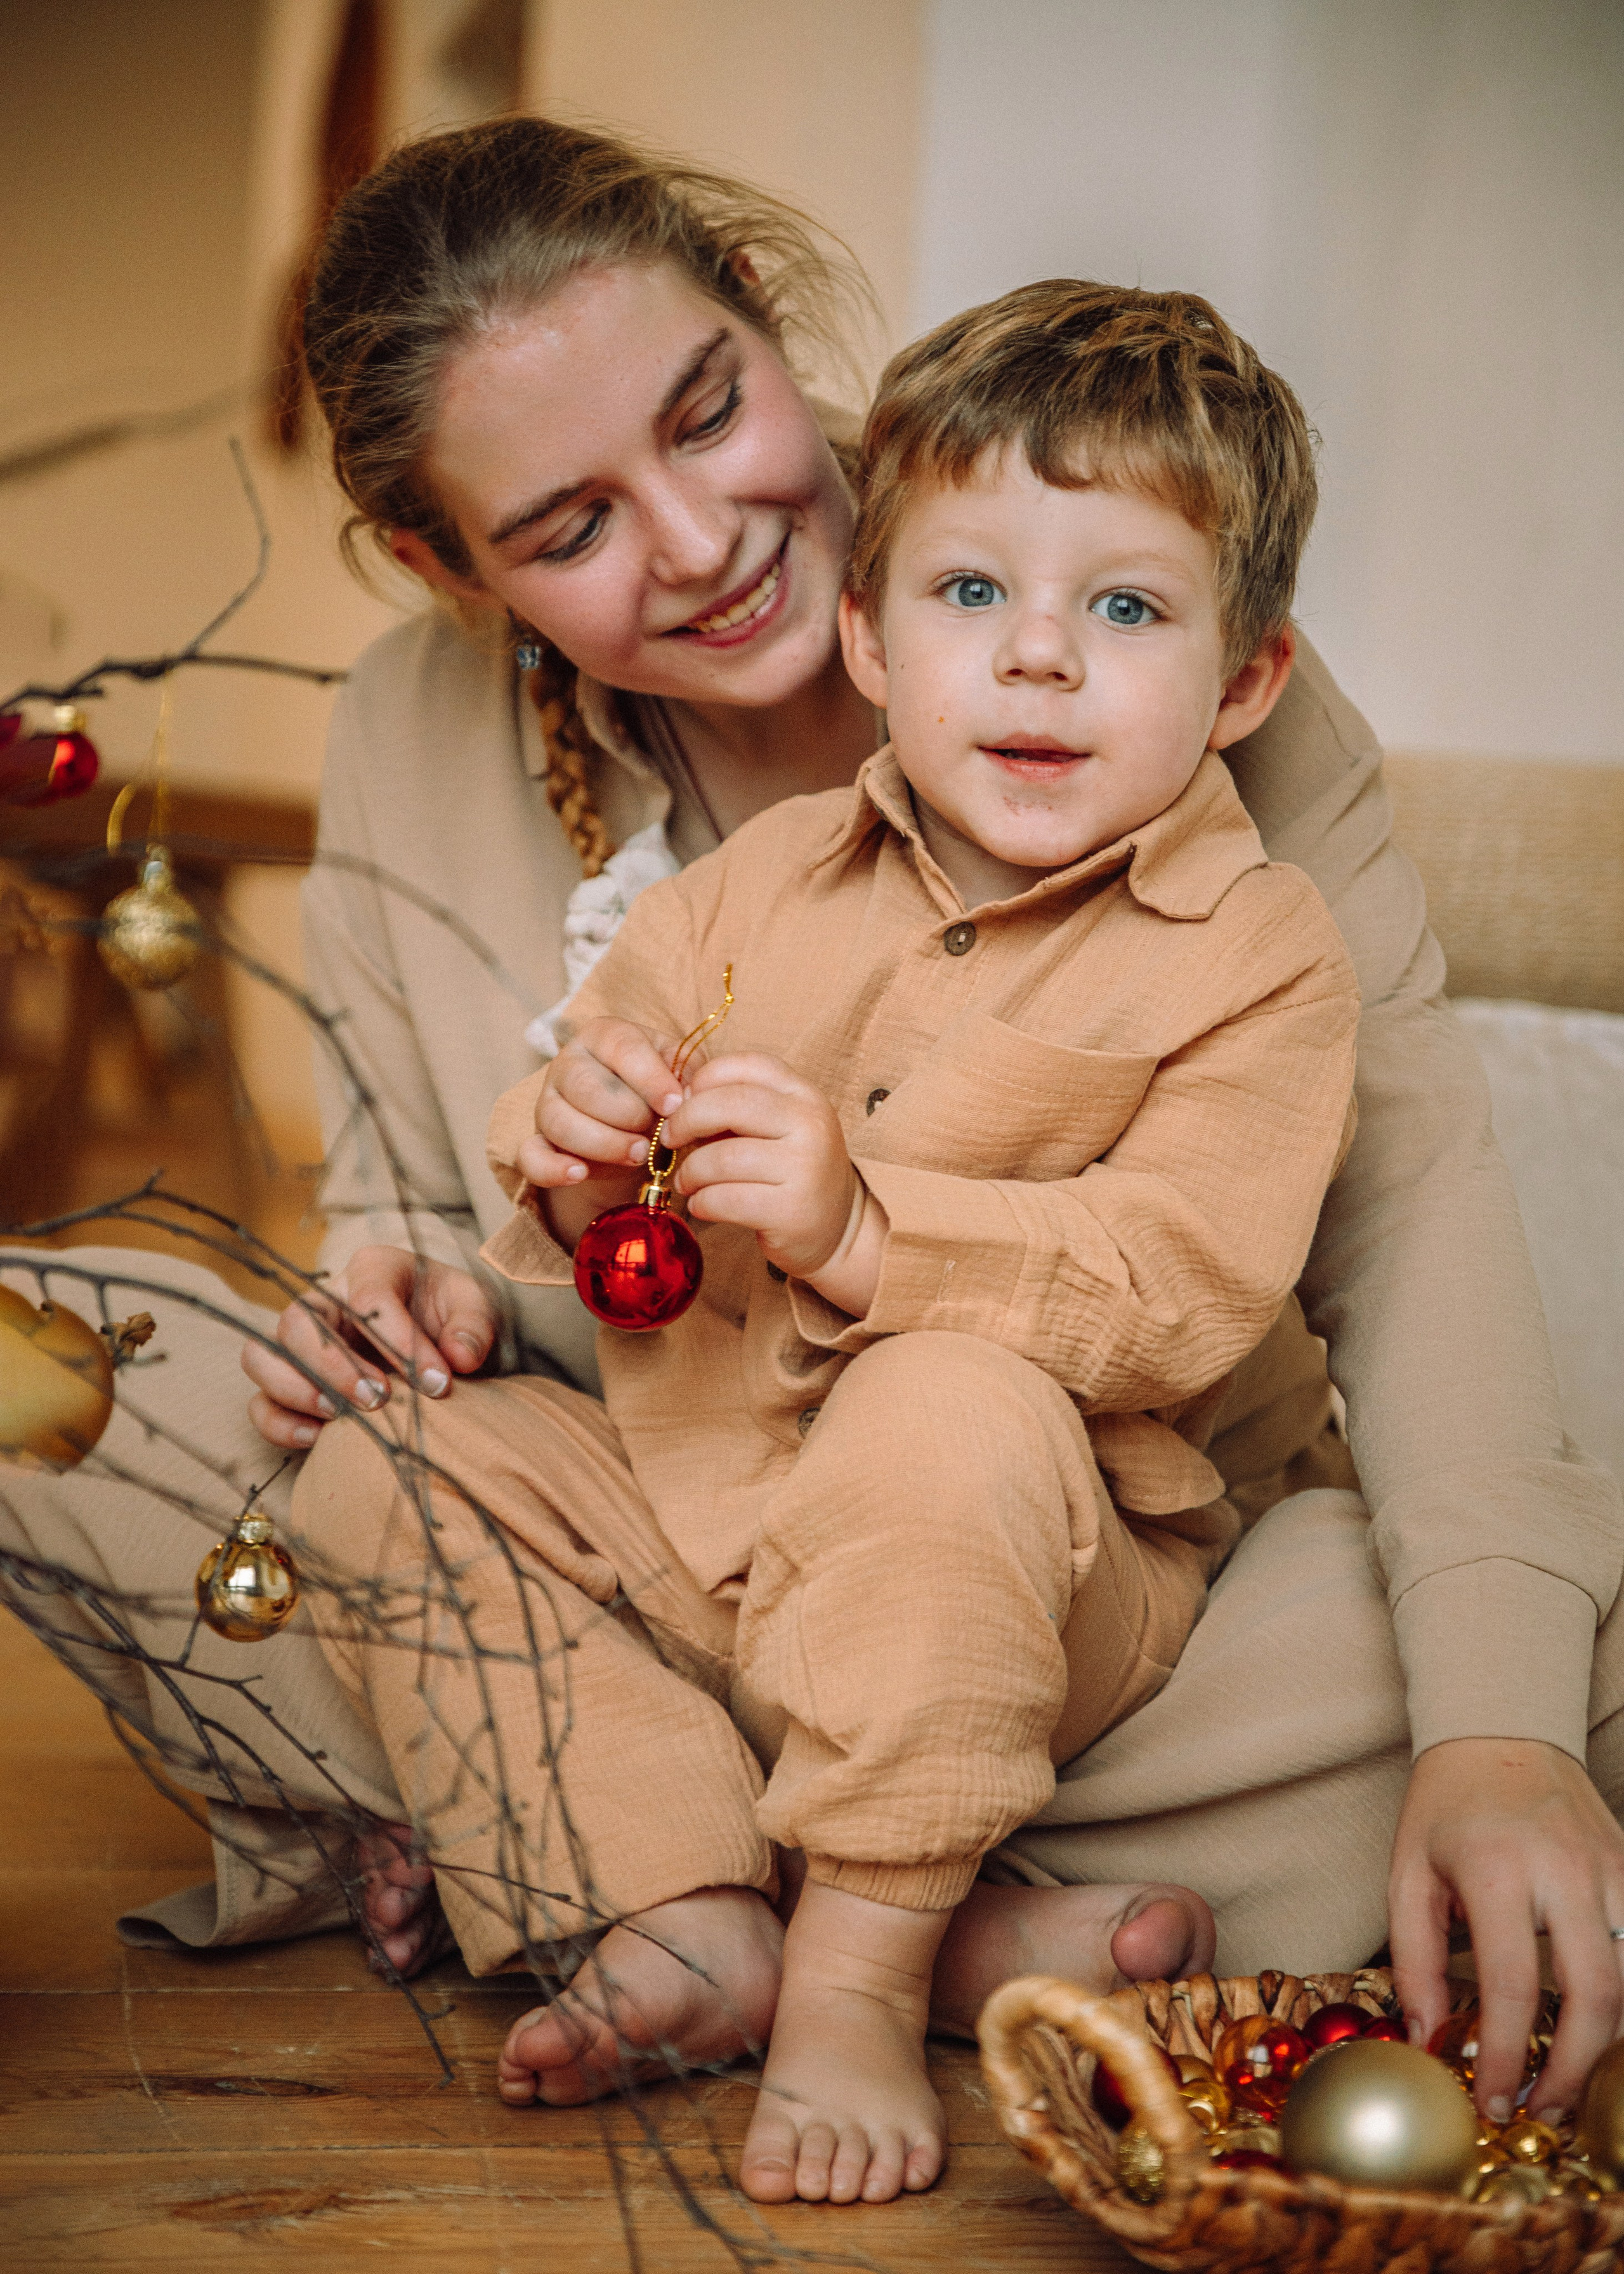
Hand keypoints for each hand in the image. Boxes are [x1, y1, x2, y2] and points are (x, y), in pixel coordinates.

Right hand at [242, 1246, 497, 1449]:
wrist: (442, 1336)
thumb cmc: (451, 1314)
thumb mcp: (475, 1307)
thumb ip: (473, 1326)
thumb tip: (459, 1356)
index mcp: (371, 1270)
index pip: (367, 1297)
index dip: (397, 1340)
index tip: (436, 1382)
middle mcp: (324, 1301)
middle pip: (298, 1322)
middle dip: (335, 1365)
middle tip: (378, 1398)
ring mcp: (300, 1343)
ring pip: (261, 1357)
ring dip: (296, 1390)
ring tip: (341, 1417)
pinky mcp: (291, 1383)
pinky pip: (260, 1403)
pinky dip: (279, 1423)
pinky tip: (317, 1438)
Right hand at [514, 1017, 682, 1247]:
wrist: (637, 1127)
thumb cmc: (659, 1092)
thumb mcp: (681, 1073)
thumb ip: (688, 1077)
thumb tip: (688, 1096)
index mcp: (605, 1035)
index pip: (621, 1047)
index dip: (649, 1078)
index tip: (674, 1105)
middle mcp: (568, 1063)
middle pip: (585, 1086)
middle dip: (627, 1115)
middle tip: (656, 1135)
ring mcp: (547, 1103)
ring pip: (560, 1122)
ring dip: (603, 1144)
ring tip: (637, 1155)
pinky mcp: (538, 1141)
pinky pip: (531, 1156)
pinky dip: (552, 1168)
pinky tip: (579, 1174)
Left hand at [665, 1051, 883, 1306]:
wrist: (839, 1228)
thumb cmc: (792, 1171)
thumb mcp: (777, 1127)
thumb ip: (736, 1107)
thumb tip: (678, 1102)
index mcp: (805, 1095)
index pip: (748, 1065)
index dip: (705, 1079)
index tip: (683, 1102)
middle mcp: (810, 1124)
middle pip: (729, 1104)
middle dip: (686, 1121)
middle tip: (670, 1139)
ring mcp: (805, 1168)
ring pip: (721, 1158)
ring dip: (690, 1172)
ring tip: (686, 1181)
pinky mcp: (792, 1211)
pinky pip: (725, 1199)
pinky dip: (701, 1203)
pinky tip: (702, 1205)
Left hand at [1389, 1737, 1623, 2119]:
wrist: (1500, 1730)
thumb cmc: (1446, 1806)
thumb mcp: (1407, 1874)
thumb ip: (1414, 1961)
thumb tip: (1429, 2041)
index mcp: (1497, 1868)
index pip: (1514, 1986)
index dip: (1508, 2057)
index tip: (1494, 2101)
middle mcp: (1564, 1869)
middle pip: (1596, 1993)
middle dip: (1577, 2069)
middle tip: (1545, 2108)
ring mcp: (1609, 1867)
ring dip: (1613, 2042)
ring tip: (1575, 2079)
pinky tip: (1604, 2028)